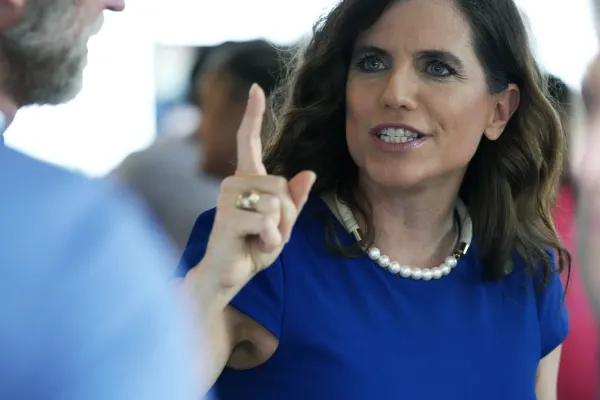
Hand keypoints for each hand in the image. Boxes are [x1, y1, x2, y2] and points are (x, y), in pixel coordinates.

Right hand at [201, 84, 315, 290]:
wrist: (227, 277)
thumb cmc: (253, 248)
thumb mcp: (283, 225)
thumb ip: (294, 201)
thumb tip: (309, 172)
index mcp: (247, 180)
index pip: (248, 141)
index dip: (253, 115)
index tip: (256, 88)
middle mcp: (233, 182)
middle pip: (283, 186)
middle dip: (287, 216)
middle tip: (269, 232)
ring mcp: (227, 198)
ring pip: (277, 204)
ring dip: (279, 229)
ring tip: (260, 239)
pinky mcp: (227, 217)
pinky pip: (268, 222)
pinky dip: (271, 240)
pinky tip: (255, 246)